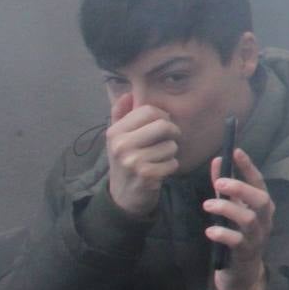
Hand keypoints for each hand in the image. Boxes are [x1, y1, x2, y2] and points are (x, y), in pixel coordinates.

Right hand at [105, 93, 180, 217]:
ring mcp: (133, 161)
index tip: (161, 125)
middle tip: (167, 141)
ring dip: (171, 153)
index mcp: (115, 131)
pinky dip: (171, 167)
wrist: (123, 195)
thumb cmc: (125, 161)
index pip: (149, 110)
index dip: (162, 116)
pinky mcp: (146, 175)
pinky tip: (160, 171)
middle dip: (172, 133)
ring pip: (171, 145)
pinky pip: (173, 163)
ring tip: (159, 158)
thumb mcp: (118, 138)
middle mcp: (121, 144)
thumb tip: (128, 93)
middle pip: (163, 125)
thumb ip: (121, 114)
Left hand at [204, 148, 275, 289]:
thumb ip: (225, 187)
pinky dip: (223, 234)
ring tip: (207, 205)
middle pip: (260, 199)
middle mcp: (264, 219)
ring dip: (227, 209)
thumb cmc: (237, 235)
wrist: (243, 273)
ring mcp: (257, 236)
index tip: (235, 151)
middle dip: (241, 189)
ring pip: (249, 218)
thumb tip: (217, 161)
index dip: (248, 166)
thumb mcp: (232, 209)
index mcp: (262, 206)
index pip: (259, 182)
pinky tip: (210, 231)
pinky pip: (236, 241)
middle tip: (219, 184)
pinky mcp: (246, 252)